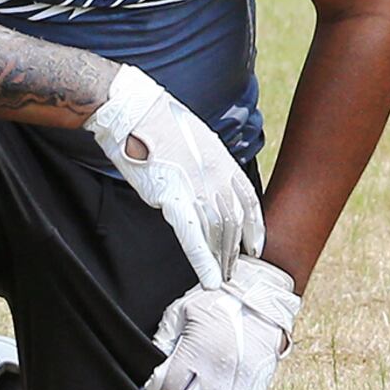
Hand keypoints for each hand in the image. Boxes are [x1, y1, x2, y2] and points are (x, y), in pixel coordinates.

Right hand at [84, 63, 265, 285]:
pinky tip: (211, 278)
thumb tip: (206, 178)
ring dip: (222, 259)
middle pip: (234, 221)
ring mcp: (195, 187)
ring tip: (225, 279)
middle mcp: (215, 175)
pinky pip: (192, 237)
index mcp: (222, 159)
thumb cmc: (156, 121)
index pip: (248, 200)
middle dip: (237, 249)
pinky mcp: (171, 197)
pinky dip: (203, 261)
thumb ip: (205, 161)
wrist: (132, 110)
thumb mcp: (194, 136)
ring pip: (217, 233)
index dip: (255, 226)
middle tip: (238, 270)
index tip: (257, 245)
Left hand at [141, 256, 298, 389]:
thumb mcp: (181, 311)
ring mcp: (239, 383)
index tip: (156, 387)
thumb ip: (164, 338)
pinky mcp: (256, 388)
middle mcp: (218, 371)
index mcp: (196, 350)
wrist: (260, 299)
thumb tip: (155, 365)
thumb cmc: (220, 302)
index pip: (167, 389)